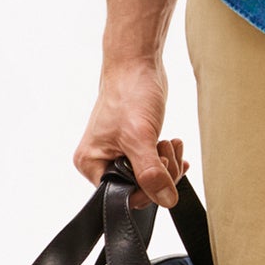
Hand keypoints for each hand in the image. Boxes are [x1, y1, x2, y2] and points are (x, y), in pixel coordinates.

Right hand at [73, 54, 186, 205]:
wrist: (137, 65)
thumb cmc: (129, 94)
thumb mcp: (140, 138)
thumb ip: (151, 174)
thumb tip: (166, 200)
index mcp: (91, 164)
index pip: (121, 197)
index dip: (146, 190)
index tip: (160, 170)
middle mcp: (101, 161)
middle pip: (138, 189)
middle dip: (160, 174)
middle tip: (164, 152)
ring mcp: (118, 154)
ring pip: (149, 178)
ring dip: (166, 165)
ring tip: (169, 143)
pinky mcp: (134, 145)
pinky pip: (154, 165)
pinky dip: (167, 159)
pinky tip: (173, 146)